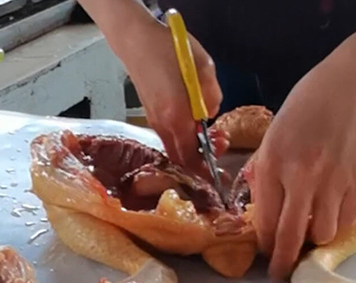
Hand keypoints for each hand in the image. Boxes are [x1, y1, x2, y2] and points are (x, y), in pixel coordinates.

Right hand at [115, 20, 226, 175]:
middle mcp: (163, 123)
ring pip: (174, 147)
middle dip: (200, 159)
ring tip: (207, 128)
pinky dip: (182, 136)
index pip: (191, 156)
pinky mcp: (150, 113)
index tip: (219, 168)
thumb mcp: (204, 67)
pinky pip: (168, 134)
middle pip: (181, 158)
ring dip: (192, 146)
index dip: (205, 169)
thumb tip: (210, 114)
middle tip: (218, 142)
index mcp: (177, 115)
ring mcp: (154, 119)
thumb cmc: (170, 49)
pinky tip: (192, 120)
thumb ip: (211, 96)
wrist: (137, 41)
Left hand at [252, 63, 355, 279]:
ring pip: (322, 234)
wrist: (351, 89)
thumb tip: (261, 211)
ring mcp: (333, 181)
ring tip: (309, 234)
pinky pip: (347, 221)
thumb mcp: (272, 138)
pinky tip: (331, 217)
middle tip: (279, 274)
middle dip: (282, 262)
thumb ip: (265, 174)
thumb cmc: (304, 109)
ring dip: (314, 240)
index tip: (263, 256)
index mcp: (273, 164)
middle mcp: (301, 177)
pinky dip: (338, 226)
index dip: (264, 244)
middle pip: (291, 236)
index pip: (265, 220)